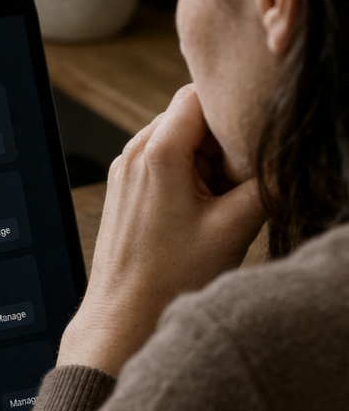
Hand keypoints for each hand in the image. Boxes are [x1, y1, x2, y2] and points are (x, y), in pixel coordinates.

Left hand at [58, 85, 264, 376]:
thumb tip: (288, 156)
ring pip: (177, 138)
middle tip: (240, 177)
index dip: (233, 106)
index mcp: (159, 151)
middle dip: (221, 138)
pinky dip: (186, 174)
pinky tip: (199, 210)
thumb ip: (267, 181)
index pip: (201, 93)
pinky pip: (161, 162)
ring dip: (205, 159)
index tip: (254, 136)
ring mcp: (124, 170)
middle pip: (190, 115)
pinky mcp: (123, 189)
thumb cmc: (172, 278)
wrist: (122, 317)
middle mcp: (134, 152)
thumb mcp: (235, 226)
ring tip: (219, 200)